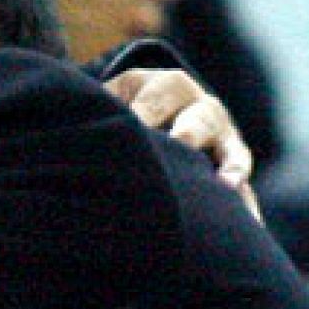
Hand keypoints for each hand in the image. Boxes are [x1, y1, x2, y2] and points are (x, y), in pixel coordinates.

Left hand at [105, 67, 262, 223]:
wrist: (151, 108)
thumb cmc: (116, 112)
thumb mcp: (106, 102)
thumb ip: (92, 113)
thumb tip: (58, 136)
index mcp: (160, 85)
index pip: (154, 98)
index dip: (142, 117)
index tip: (133, 135)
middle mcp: (196, 104)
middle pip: (197, 118)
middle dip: (187, 133)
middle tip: (178, 147)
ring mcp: (220, 132)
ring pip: (230, 148)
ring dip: (229, 166)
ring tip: (226, 185)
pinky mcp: (232, 158)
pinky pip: (243, 182)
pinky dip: (246, 202)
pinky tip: (249, 224)